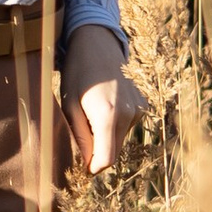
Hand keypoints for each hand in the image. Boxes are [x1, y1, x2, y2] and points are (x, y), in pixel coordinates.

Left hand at [57, 25, 145, 176]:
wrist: (97, 44)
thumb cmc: (77, 74)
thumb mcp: (69, 106)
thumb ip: (79, 137)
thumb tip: (86, 166)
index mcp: (108, 115)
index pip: (106, 159)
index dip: (92, 167)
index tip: (79, 164)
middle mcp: (129, 114)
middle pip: (114, 151)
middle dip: (97, 152)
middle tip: (79, 136)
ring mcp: (138, 109)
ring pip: (120, 139)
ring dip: (105, 137)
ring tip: (89, 114)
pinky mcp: (142, 105)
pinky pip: (126, 126)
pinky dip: (114, 125)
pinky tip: (102, 105)